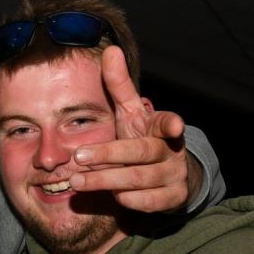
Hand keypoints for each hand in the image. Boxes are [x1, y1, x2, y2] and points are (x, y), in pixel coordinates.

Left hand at [70, 46, 189, 212]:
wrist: (167, 174)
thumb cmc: (141, 137)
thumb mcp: (130, 112)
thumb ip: (118, 85)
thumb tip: (110, 50)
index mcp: (160, 126)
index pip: (166, 122)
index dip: (170, 123)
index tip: (175, 125)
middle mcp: (170, 150)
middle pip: (140, 153)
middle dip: (108, 155)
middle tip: (77, 157)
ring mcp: (173, 175)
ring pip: (139, 180)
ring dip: (106, 180)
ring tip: (77, 181)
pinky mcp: (173, 198)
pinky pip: (148, 202)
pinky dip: (128, 199)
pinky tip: (111, 196)